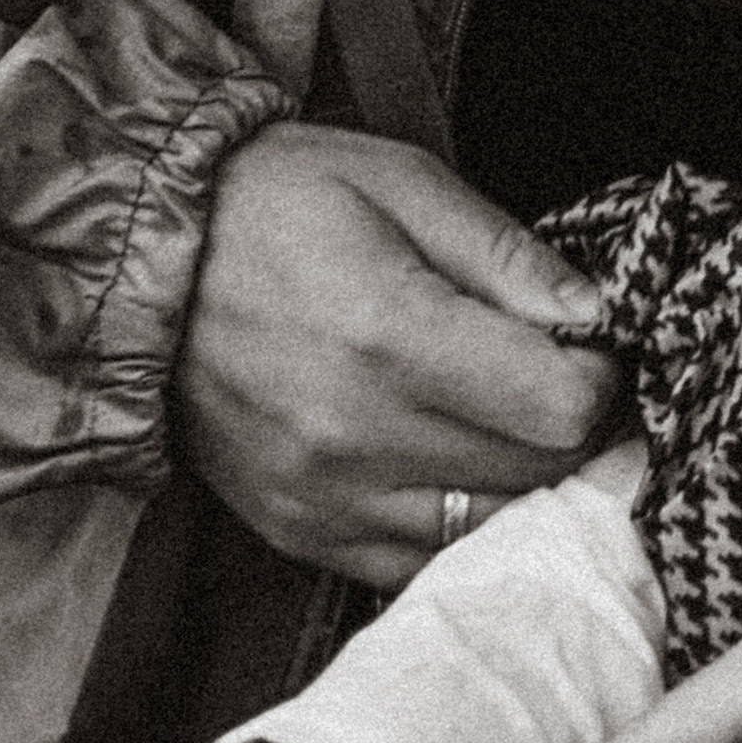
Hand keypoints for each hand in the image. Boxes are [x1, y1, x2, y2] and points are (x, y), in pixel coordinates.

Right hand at [176, 124, 616, 584]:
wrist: (140, 259)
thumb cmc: (277, 199)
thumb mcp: (401, 180)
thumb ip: (506, 255)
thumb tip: (593, 315)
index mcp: (391, 337)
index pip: (560, 411)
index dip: (601, 378)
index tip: (589, 346)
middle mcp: (356, 436)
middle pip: (537, 475)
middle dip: (570, 426)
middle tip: (554, 374)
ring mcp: (322, 497)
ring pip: (485, 530)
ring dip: (519, 480)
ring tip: (501, 415)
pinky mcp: (296, 531)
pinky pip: (416, 562)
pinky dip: (453, 520)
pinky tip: (447, 460)